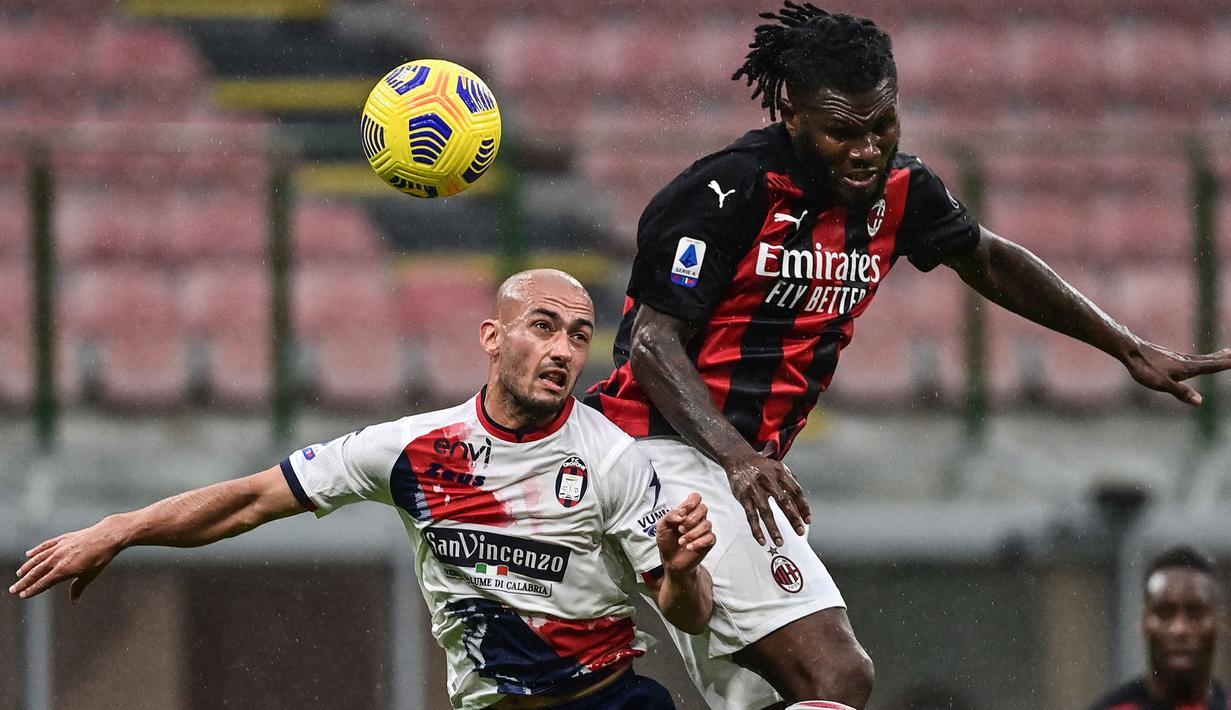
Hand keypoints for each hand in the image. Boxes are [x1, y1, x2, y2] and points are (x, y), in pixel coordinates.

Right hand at [9, 521, 123, 602]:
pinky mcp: (62, 539)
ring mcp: (58, 548)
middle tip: (13, 589)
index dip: (32, 590)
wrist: (106, 536)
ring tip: (19, 574)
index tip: (23, 595)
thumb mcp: (89, 576)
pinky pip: (45, 545)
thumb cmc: (100, 558)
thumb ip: (78, 588)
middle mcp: (57, 559)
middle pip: (36, 573)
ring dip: (27, 567)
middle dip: (24, 582)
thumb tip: (74, 602)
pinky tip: (28, 554)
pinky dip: (36, 550)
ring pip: (38, 559)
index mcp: (63, 570)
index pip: (43, 583)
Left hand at [655, 492, 714, 573]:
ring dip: (692, 534)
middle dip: (690, 520)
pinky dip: (697, 542)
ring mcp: (703, 530)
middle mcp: (697, 518)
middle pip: (703, 508)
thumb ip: (670, 516)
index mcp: (686, 511)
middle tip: (680, 529)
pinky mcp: (708, 541)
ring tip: (681, 541)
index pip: (695, 497)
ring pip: (707, 524)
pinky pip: (710, 537)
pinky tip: (689, 547)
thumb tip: (681, 514)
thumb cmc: (667, 541)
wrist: (671, 560)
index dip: (691, 502)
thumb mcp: (661, 526)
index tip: (682, 513)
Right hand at [724, 451, 810, 546]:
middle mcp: (767, 479)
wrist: (739, 459)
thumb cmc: (762, 467)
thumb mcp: (779, 468)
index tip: (807, 520)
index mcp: (780, 472)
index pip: (795, 491)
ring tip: (780, 542)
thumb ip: (791, 482)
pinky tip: (762, 540)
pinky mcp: (743, 497)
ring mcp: (754, 488)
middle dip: (792, 518)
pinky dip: (756, 529)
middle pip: (783, 500)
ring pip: (765, 511)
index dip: (803, 506)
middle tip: (799, 532)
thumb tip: (802, 504)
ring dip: (773, 529)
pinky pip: (750, 516)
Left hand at [1123, 341, 1230, 405]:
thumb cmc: (1145, 368)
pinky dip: (1201, 357)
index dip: (1226, 364)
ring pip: (1201, 358)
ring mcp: (1177, 358)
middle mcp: (1186, 361)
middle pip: (1210, 360)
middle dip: (1225, 359)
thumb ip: (1180, 392)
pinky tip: (1196, 360)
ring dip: (1216, 356)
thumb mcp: (1161, 384)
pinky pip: (1191, 358)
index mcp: (1187, 368)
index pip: (1211, 366)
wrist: (1130, 350)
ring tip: (1226, 353)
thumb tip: (1200, 401)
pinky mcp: (1169, 357)